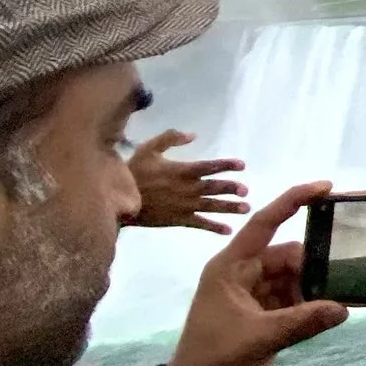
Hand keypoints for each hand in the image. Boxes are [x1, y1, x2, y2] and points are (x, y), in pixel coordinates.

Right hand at [129, 128, 249, 233]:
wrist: (119, 200)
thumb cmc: (134, 172)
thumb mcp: (149, 148)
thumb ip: (171, 138)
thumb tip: (193, 135)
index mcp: (182, 170)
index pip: (210, 166)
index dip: (227, 165)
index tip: (242, 165)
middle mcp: (187, 188)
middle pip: (214, 188)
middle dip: (231, 189)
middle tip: (246, 191)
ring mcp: (184, 206)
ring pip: (211, 206)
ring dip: (229, 208)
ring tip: (246, 208)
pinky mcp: (179, 219)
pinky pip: (199, 223)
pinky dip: (213, 227)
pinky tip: (227, 231)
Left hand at [166, 183, 347, 365]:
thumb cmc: (214, 360)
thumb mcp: (257, 339)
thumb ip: (301, 322)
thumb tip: (344, 308)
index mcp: (231, 266)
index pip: (264, 223)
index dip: (293, 201)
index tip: (326, 187)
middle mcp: (244, 274)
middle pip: (288, 255)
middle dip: (316, 261)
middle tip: (348, 270)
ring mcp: (256, 296)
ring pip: (295, 278)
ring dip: (317, 285)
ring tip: (348, 290)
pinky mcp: (266, 316)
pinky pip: (296, 300)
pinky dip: (313, 304)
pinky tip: (335, 311)